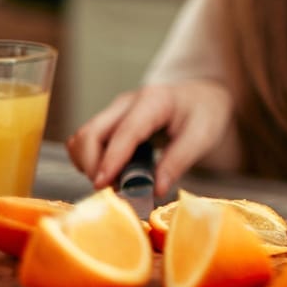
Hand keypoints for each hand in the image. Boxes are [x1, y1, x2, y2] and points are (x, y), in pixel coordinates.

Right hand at [66, 79, 232, 196]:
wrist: (202, 95)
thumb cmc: (204, 113)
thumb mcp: (203, 136)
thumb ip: (179, 162)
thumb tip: (156, 191)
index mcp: (154, 101)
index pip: (124, 132)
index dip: (111, 160)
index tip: (101, 186)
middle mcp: (127, 102)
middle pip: (91, 133)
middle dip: (92, 166)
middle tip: (113, 189)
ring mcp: (115, 110)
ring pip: (82, 138)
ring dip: (89, 164)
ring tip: (116, 181)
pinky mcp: (110, 121)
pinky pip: (88, 142)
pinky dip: (91, 160)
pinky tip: (113, 172)